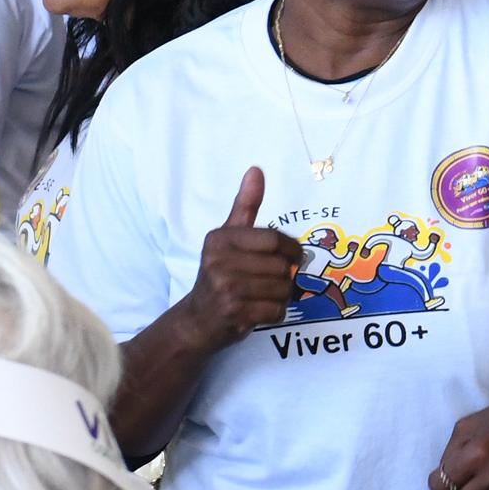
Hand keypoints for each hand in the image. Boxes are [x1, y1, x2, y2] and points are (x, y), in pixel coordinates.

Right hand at [187, 167, 301, 335]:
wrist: (198, 319)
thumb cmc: (219, 274)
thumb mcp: (228, 237)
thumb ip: (245, 205)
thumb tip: (256, 169)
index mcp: (220, 239)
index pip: (274, 239)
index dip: (290, 250)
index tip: (287, 257)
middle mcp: (219, 261)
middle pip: (282, 266)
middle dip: (284, 277)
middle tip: (268, 282)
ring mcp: (225, 288)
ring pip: (283, 289)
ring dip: (281, 296)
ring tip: (261, 296)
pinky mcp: (234, 313)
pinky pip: (276, 310)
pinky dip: (275, 313)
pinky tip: (258, 311)